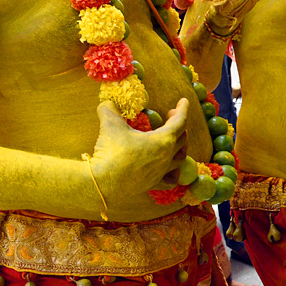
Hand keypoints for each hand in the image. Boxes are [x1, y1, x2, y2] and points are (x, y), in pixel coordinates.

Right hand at [88, 99, 190, 218]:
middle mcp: (166, 157)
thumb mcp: (110, 125)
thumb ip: (110, 110)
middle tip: (171, 116)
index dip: (183, 109)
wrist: (102, 183)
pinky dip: (174, 173)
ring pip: (180, 159)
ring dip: (180, 147)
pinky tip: (171, 170)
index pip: (180, 122)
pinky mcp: (152, 184)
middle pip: (181, 139)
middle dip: (179, 125)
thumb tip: (107, 102)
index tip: (184, 101)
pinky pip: (170, 180)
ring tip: (175, 141)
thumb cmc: (111, 151)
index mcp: (163, 140)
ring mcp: (161, 172)